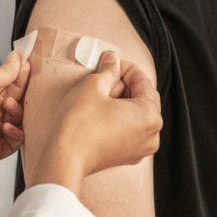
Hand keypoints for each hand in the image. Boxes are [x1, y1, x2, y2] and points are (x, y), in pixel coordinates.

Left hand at [0, 50, 30, 164]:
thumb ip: (4, 72)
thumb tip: (18, 59)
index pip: (6, 88)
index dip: (18, 79)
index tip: (27, 67)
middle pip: (13, 104)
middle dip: (20, 93)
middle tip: (27, 83)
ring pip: (16, 122)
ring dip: (17, 111)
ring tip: (9, 104)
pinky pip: (13, 143)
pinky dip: (16, 133)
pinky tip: (7, 124)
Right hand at [27, 51, 161, 196]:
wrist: (64, 159)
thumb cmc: (79, 123)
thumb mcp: (93, 86)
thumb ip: (108, 69)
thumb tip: (113, 58)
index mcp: (150, 116)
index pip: (143, 81)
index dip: (125, 67)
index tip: (110, 62)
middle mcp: (152, 135)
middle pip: (143, 98)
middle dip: (124, 84)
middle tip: (102, 77)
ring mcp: (140, 149)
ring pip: (136, 114)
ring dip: (121, 100)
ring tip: (99, 95)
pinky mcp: (127, 156)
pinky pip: (129, 129)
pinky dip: (119, 117)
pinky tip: (99, 111)